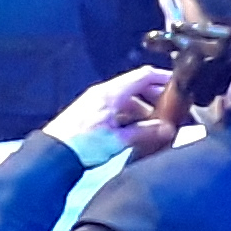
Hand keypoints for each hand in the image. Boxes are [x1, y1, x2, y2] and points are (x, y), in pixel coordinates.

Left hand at [44, 66, 170, 168]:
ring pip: (127, 100)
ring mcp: (97, 103)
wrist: (53, 155)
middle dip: (155, 97)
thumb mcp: (118, 140)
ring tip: (156, 126)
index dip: (163, 77)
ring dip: (143, 110)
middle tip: (171, 110)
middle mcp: (104, 93)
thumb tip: (166, 129)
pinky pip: (117, 110)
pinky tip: (137, 131)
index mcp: (111, 93)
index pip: (143, 75)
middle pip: (136, 87)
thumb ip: (144, 132)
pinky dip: (130, 117)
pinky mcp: (92, 115)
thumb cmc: (81, 145)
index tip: (178, 85)